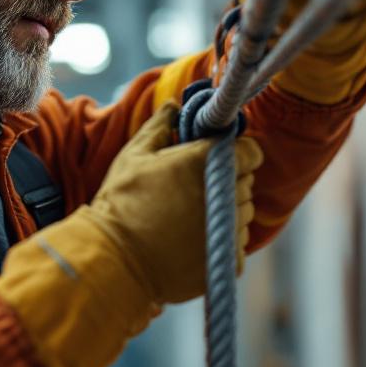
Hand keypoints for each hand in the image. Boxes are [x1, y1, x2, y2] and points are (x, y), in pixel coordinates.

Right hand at [0, 101, 261, 366]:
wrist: (113, 259)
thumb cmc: (120, 203)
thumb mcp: (134, 155)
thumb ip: (160, 125)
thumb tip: (176, 105)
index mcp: (207, 162)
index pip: (252, 152)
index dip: (237, 154)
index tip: (219, 160)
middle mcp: (225, 195)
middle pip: (246, 183)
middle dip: (226, 182)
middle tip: (194, 190)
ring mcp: (229, 231)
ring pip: (243, 215)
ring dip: (224, 213)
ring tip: (188, 218)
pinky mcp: (228, 261)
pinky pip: (236, 244)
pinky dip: (220, 242)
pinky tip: (191, 242)